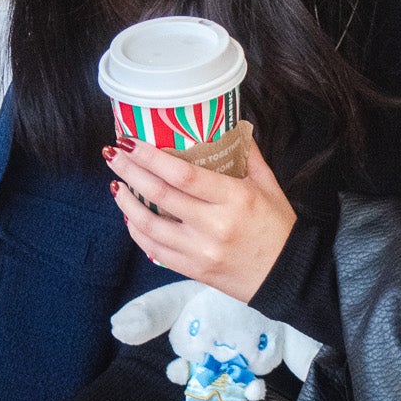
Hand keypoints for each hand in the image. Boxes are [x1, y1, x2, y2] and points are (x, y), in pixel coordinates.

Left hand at [105, 133, 296, 303]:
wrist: (288, 276)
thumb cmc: (279, 228)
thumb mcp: (268, 186)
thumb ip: (248, 155)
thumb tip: (231, 125)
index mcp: (234, 199)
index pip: (183, 175)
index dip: (151, 157)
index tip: (130, 142)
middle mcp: (214, 226)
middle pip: (159, 195)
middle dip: (130, 171)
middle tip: (112, 153)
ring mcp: (200, 251)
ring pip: (149, 225)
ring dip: (126, 202)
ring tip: (116, 184)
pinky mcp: (193, 270)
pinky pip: (154, 251)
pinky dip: (138, 232)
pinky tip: (130, 217)